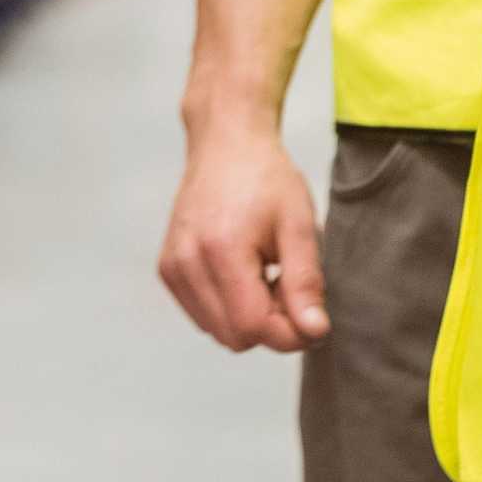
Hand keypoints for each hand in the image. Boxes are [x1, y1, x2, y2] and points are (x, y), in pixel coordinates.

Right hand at [157, 119, 327, 352]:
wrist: (226, 143)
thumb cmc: (267, 178)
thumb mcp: (300, 224)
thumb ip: (306, 282)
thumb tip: (313, 333)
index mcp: (221, 249)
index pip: (254, 327)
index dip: (289, 331)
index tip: (309, 310)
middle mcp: (186, 262)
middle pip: (235, 337)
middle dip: (269, 323)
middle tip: (286, 282)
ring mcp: (172, 267)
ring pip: (217, 331)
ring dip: (247, 317)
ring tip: (263, 274)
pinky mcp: (167, 269)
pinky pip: (202, 316)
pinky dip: (227, 307)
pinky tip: (241, 272)